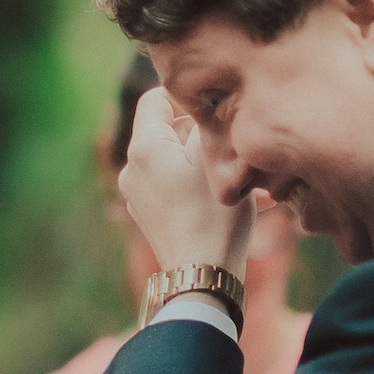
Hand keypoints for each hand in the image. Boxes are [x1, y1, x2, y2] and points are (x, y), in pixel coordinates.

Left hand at [118, 88, 253, 280]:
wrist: (203, 276)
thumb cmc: (214, 216)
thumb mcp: (217, 159)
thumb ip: (209, 122)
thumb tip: (208, 102)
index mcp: (143, 148)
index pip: (157, 98)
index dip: (187, 97)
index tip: (217, 111)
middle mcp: (131, 169)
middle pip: (168, 132)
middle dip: (202, 137)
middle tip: (235, 150)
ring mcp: (137, 195)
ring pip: (176, 161)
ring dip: (206, 163)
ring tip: (241, 179)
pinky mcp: (149, 216)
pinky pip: (174, 187)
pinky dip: (199, 187)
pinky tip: (233, 200)